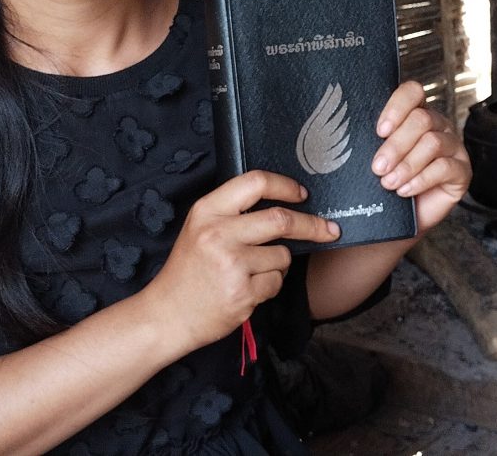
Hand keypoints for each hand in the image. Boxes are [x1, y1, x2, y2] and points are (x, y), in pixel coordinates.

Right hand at [144, 171, 338, 352]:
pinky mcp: (242, 293)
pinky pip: (276, 282)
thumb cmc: (187, 270)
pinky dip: (270, 285)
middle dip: (312, 225)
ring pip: (282, 255)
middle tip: (328, 229)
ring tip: (253, 271)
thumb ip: (232, 212)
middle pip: (281, 219)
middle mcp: (218, 233)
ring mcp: (231, 264)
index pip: (255, 182)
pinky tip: (248, 288)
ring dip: (279, 263)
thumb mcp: (199, 227)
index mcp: (207, 210)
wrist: (168, 313)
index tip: (301, 194)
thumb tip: (280, 202)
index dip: (285, 186)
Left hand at [372, 80, 470, 232]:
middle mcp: (438, 125)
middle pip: (422, 119)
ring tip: (388, 182)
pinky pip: (445, 167)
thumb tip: (347, 133)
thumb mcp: (375, 155)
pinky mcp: (462, 171)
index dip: (397, 107)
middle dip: (396, 145)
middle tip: (377, 167)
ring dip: (407, 164)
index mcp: (415, 113)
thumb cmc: (385, 180)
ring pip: (433, 142)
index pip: (413, 92)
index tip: (379, 130)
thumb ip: (371, 139)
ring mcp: (453, 146)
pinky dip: (420, 180)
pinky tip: (404, 191)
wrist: (399, 217)